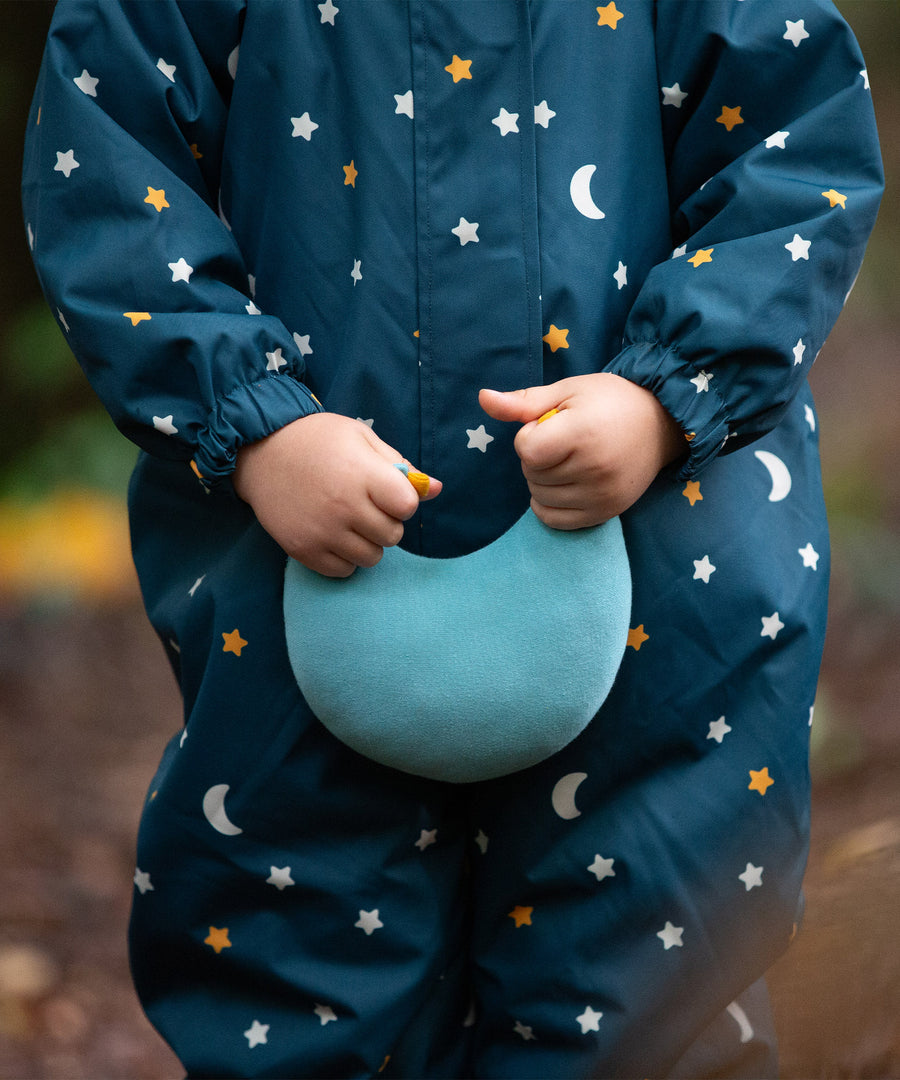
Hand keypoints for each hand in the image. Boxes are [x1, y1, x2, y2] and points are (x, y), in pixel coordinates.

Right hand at [233, 413, 440, 575]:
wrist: (260, 449)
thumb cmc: (317, 439)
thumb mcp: (361, 437)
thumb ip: (400, 465)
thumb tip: (435, 489)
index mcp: (363, 475)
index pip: (408, 507)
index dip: (402, 500)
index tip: (387, 491)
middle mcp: (344, 507)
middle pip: (393, 536)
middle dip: (386, 522)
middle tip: (365, 505)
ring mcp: (322, 532)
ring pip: (371, 558)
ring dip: (367, 542)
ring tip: (348, 520)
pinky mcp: (303, 550)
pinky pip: (344, 571)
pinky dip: (344, 558)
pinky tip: (333, 535)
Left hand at [478, 374, 682, 528]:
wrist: (661, 422)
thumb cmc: (610, 400)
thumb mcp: (567, 390)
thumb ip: (524, 402)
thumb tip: (483, 398)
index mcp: (583, 433)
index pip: (527, 450)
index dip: (529, 435)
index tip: (550, 424)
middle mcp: (594, 469)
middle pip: (531, 473)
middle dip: (536, 456)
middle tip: (564, 440)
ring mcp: (601, 495)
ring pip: (539, 497)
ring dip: (542, 479)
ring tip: (569, 459)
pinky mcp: (606, 512)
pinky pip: (555, 520)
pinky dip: (548, 504)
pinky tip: (563, 484)